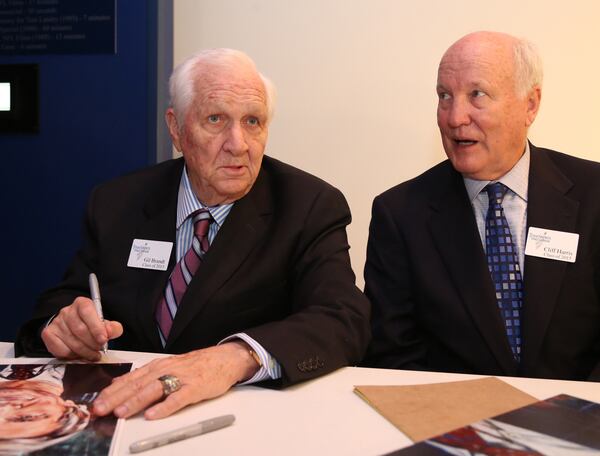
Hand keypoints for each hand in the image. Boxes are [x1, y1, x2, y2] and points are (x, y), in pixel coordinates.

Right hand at [41, 297, 122, 360]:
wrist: (71, 327)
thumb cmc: (90, 325)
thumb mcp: (104, 324)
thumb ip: (112, 327)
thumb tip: (110, 332)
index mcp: (82, 304)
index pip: (88, 312)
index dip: (96, 327)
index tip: (104, 339)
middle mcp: (67, 311)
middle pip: (80, 330)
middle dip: (93, 343)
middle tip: (100, 350)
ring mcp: (56, 322)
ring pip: (72, 342)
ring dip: (85, 352)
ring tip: (93, 354)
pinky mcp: (48, 334)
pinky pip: (61, 350)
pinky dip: (73, 356)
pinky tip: (79, 355)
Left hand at [93, 341, 259, 419]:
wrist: (224, 359)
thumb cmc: (195, 366)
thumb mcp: (168, 367)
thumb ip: (146, 376)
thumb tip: (120, 386)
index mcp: (158, 366)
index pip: (130, 378)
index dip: (112, 391)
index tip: (97, 401)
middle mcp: (166, 370)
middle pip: (138, 384)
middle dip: (117, 397)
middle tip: (100, 409)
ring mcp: (181, 378)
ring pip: (154, 390)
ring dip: (136, 401)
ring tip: (121, 412)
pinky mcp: (195, 388)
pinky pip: (178, 398)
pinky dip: (165, 407)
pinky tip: (153, 415)